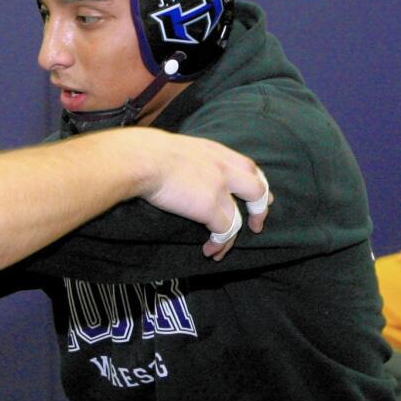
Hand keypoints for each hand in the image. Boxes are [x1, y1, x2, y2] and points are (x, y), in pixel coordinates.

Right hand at [130, 129, 270, 260]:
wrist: (140, 159)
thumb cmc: (144, 152)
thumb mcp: (175, 148)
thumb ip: (187, 160)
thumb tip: (176, 169)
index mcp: (215, 152)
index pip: (248, 167)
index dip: (257, 182)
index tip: (260, 194)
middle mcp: (223, 168)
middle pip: (257, 190)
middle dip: (260, 210)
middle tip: (256, 226)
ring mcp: (219, 188)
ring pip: (240, 218)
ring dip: (232, 239)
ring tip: (220, 251)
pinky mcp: (210, 207)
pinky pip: (224, 231)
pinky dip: (219, 244)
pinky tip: (208, 250)